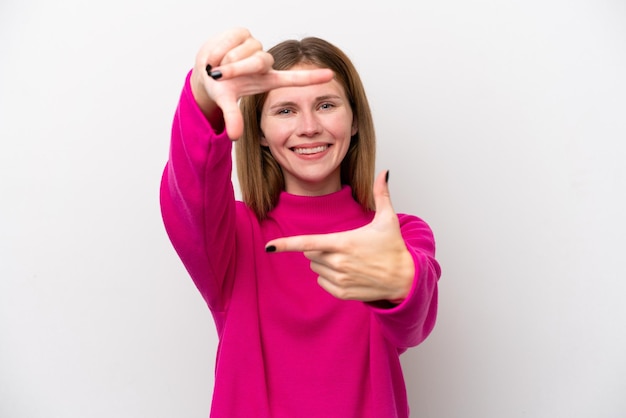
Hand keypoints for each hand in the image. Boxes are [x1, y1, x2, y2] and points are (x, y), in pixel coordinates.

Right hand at [190, 27, 333, 139]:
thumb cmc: (222, 87)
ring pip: (242, 51)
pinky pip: (231, 40)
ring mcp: (255, 46)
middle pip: (257, 61)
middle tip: (219, 74)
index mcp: (267, 79)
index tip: (331, 76)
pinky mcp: (243, 32)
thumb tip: (234, 137)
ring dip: (224, 60)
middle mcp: (265, 62)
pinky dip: (218, 49)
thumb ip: (233, 117)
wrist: (204, 69)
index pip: (294, 79)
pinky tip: (216, 55)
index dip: (311, 78)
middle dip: (236, 68)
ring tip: (218, 67)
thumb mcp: (227, 102)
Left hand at [266, 170, 414, 303]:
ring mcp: (339, 280)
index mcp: (344, 243)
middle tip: (342, 246)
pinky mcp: (341, 293)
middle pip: (310, 252)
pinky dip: (329, 277)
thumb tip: (385, 171)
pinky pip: (321, 282)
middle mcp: (339, 263)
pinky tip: (348, 273)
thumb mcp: (388, 220)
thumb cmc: (394, 248)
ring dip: (324, 262)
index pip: (308, 243)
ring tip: (349, 260)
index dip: (286, 244)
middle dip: (320, 248)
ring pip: (315, 267)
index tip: (269, 246)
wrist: (405, 280)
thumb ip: (382, 194)